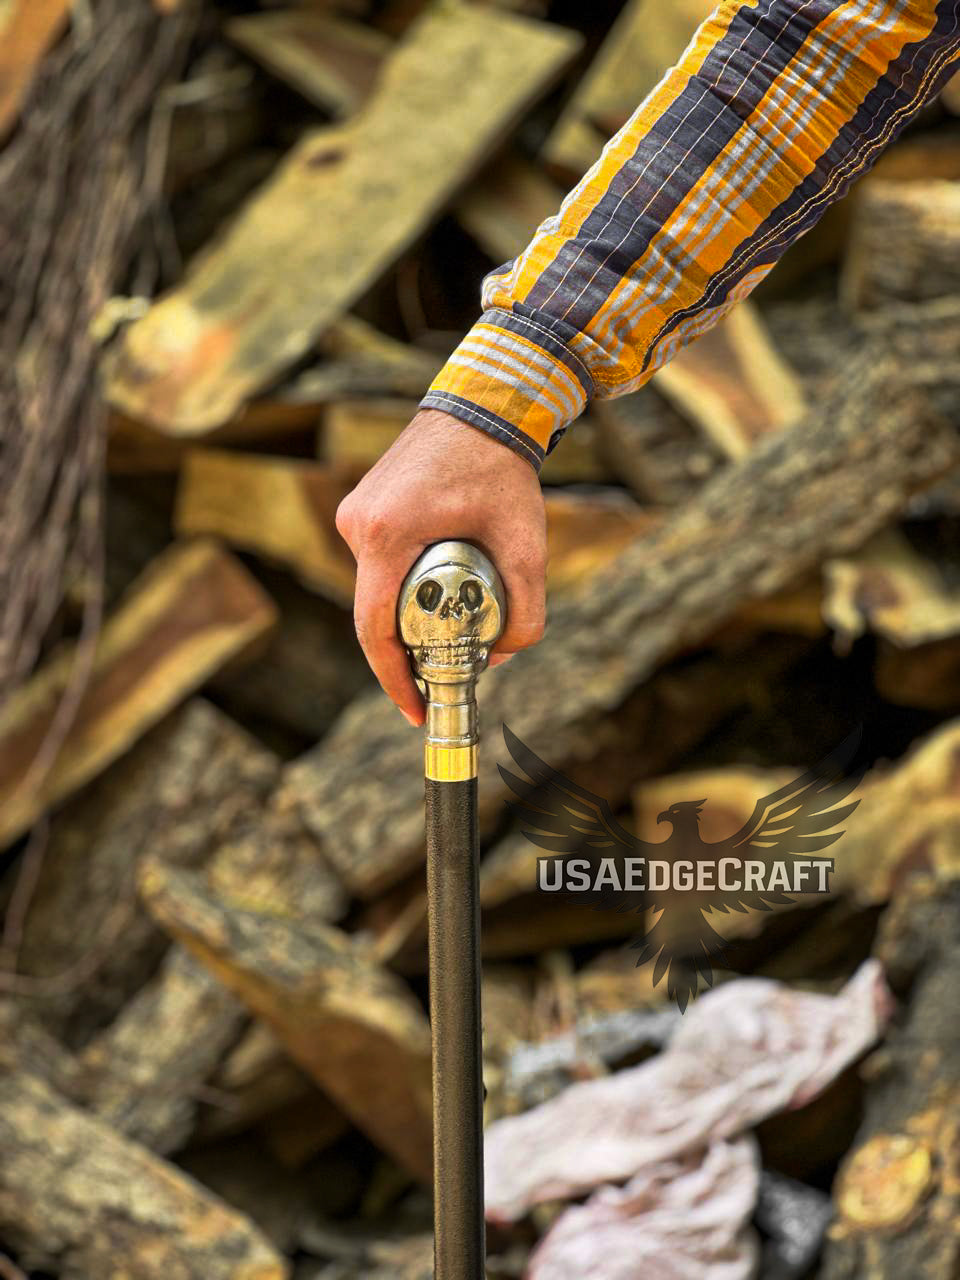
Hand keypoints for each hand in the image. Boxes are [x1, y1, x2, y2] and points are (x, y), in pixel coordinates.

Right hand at [335, 409, 546, 725]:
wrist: (483, 405)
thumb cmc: (502, 469)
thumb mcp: (526, 544)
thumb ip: (526, 608)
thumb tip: (502, 658)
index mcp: (387, 535)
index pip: (374, 628)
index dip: (392, 678)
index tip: (414, 710)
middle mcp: (358, 525)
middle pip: (374, 613)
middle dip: (405, 652)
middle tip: (440, 679)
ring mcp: (354, 514)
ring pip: (374, 589)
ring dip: (405, 616)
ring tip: (446, 635)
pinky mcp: (362, 508)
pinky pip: (377, 565)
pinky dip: (401, 588)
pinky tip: (435, 596)